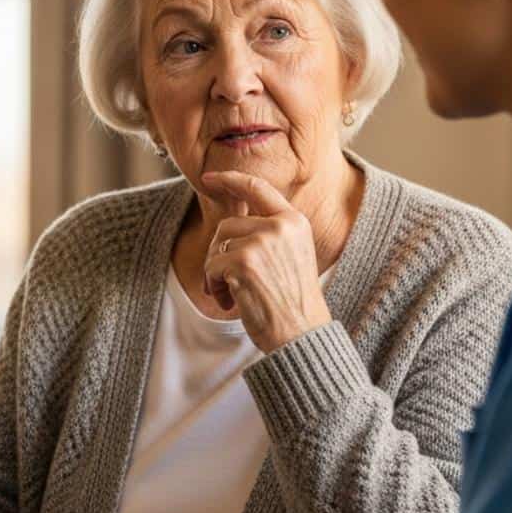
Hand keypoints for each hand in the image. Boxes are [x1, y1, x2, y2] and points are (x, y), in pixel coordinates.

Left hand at [200, 171, 331, 352]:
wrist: (301, 335)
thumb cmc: (293, 303)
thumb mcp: (290, 256)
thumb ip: (267, 234)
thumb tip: (227, 226)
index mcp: (294, 221)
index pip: (257, 188)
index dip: (230, 179)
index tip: (209, 177)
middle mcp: (280, 226)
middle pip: (227, 225)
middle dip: (218, 254)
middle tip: (228, 282)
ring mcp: (262, 242)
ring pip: (216, 248)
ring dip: (216, 274)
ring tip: (232, 294)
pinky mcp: (244, 261)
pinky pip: (211, 267)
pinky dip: (214, 287)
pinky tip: (231, 302)